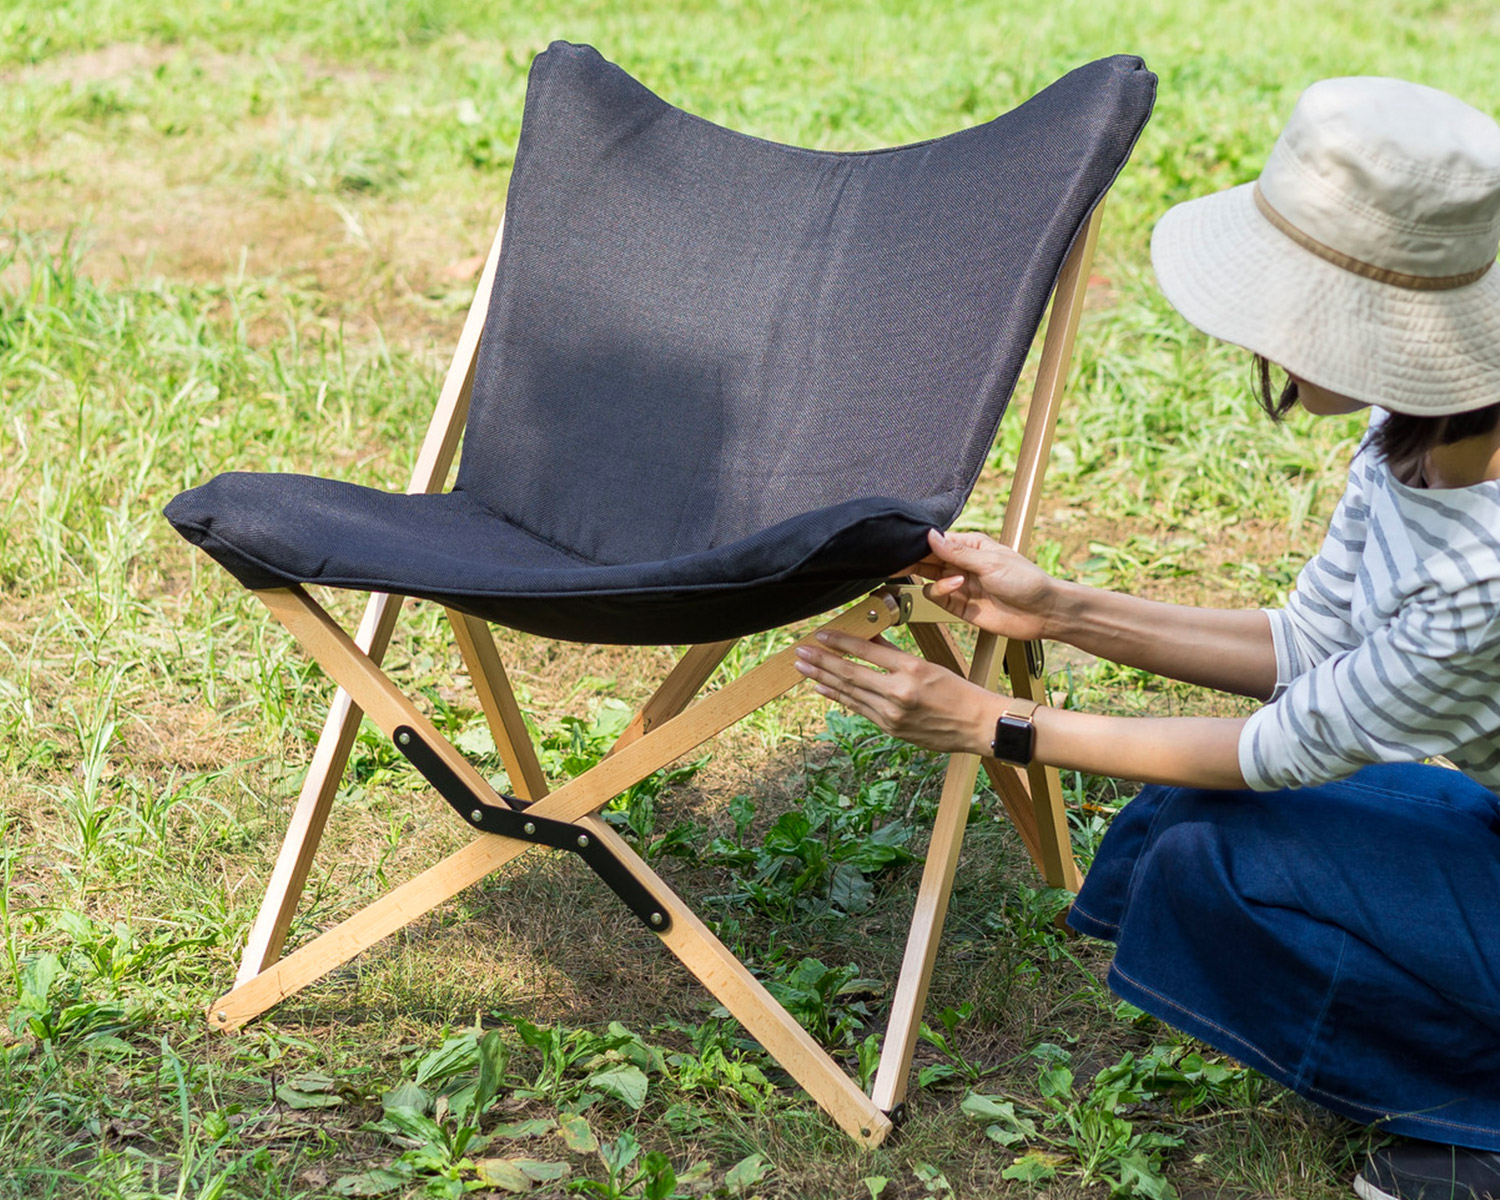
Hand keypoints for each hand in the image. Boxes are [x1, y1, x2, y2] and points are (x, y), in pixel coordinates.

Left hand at [793, 630, 999, 754]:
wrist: (976, 725)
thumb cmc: (956, 690)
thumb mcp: (928, 664)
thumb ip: (895, 653)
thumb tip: (869, 636)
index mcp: (912, 669)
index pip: (867, 651)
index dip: (841, 642)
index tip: (821, 635)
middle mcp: (899, 692)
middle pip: (851, 673)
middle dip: (822, 662)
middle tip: (800, 652)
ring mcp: (893, 714)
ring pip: (850, 692)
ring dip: (823, 679)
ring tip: (804, 668)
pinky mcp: (891, 728)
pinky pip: (859, 709)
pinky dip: (840, 697)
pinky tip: (824, 688)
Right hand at [908, 529, 1060, 640]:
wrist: (1043, 613)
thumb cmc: (1025, 581)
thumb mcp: (990, 562)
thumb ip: (956, 552)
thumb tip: (930, 535)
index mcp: (972, 546)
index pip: (938, 540)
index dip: (921, 541)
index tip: (906, 543)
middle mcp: (963, 564)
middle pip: (929, 558)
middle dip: (915, 559)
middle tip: (900, 560)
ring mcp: (960, 584)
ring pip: (929, 576)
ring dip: (929, 576)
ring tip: (950, 580)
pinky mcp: (959, 606)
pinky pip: (937, 596)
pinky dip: (939, 592)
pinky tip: (954, 588)